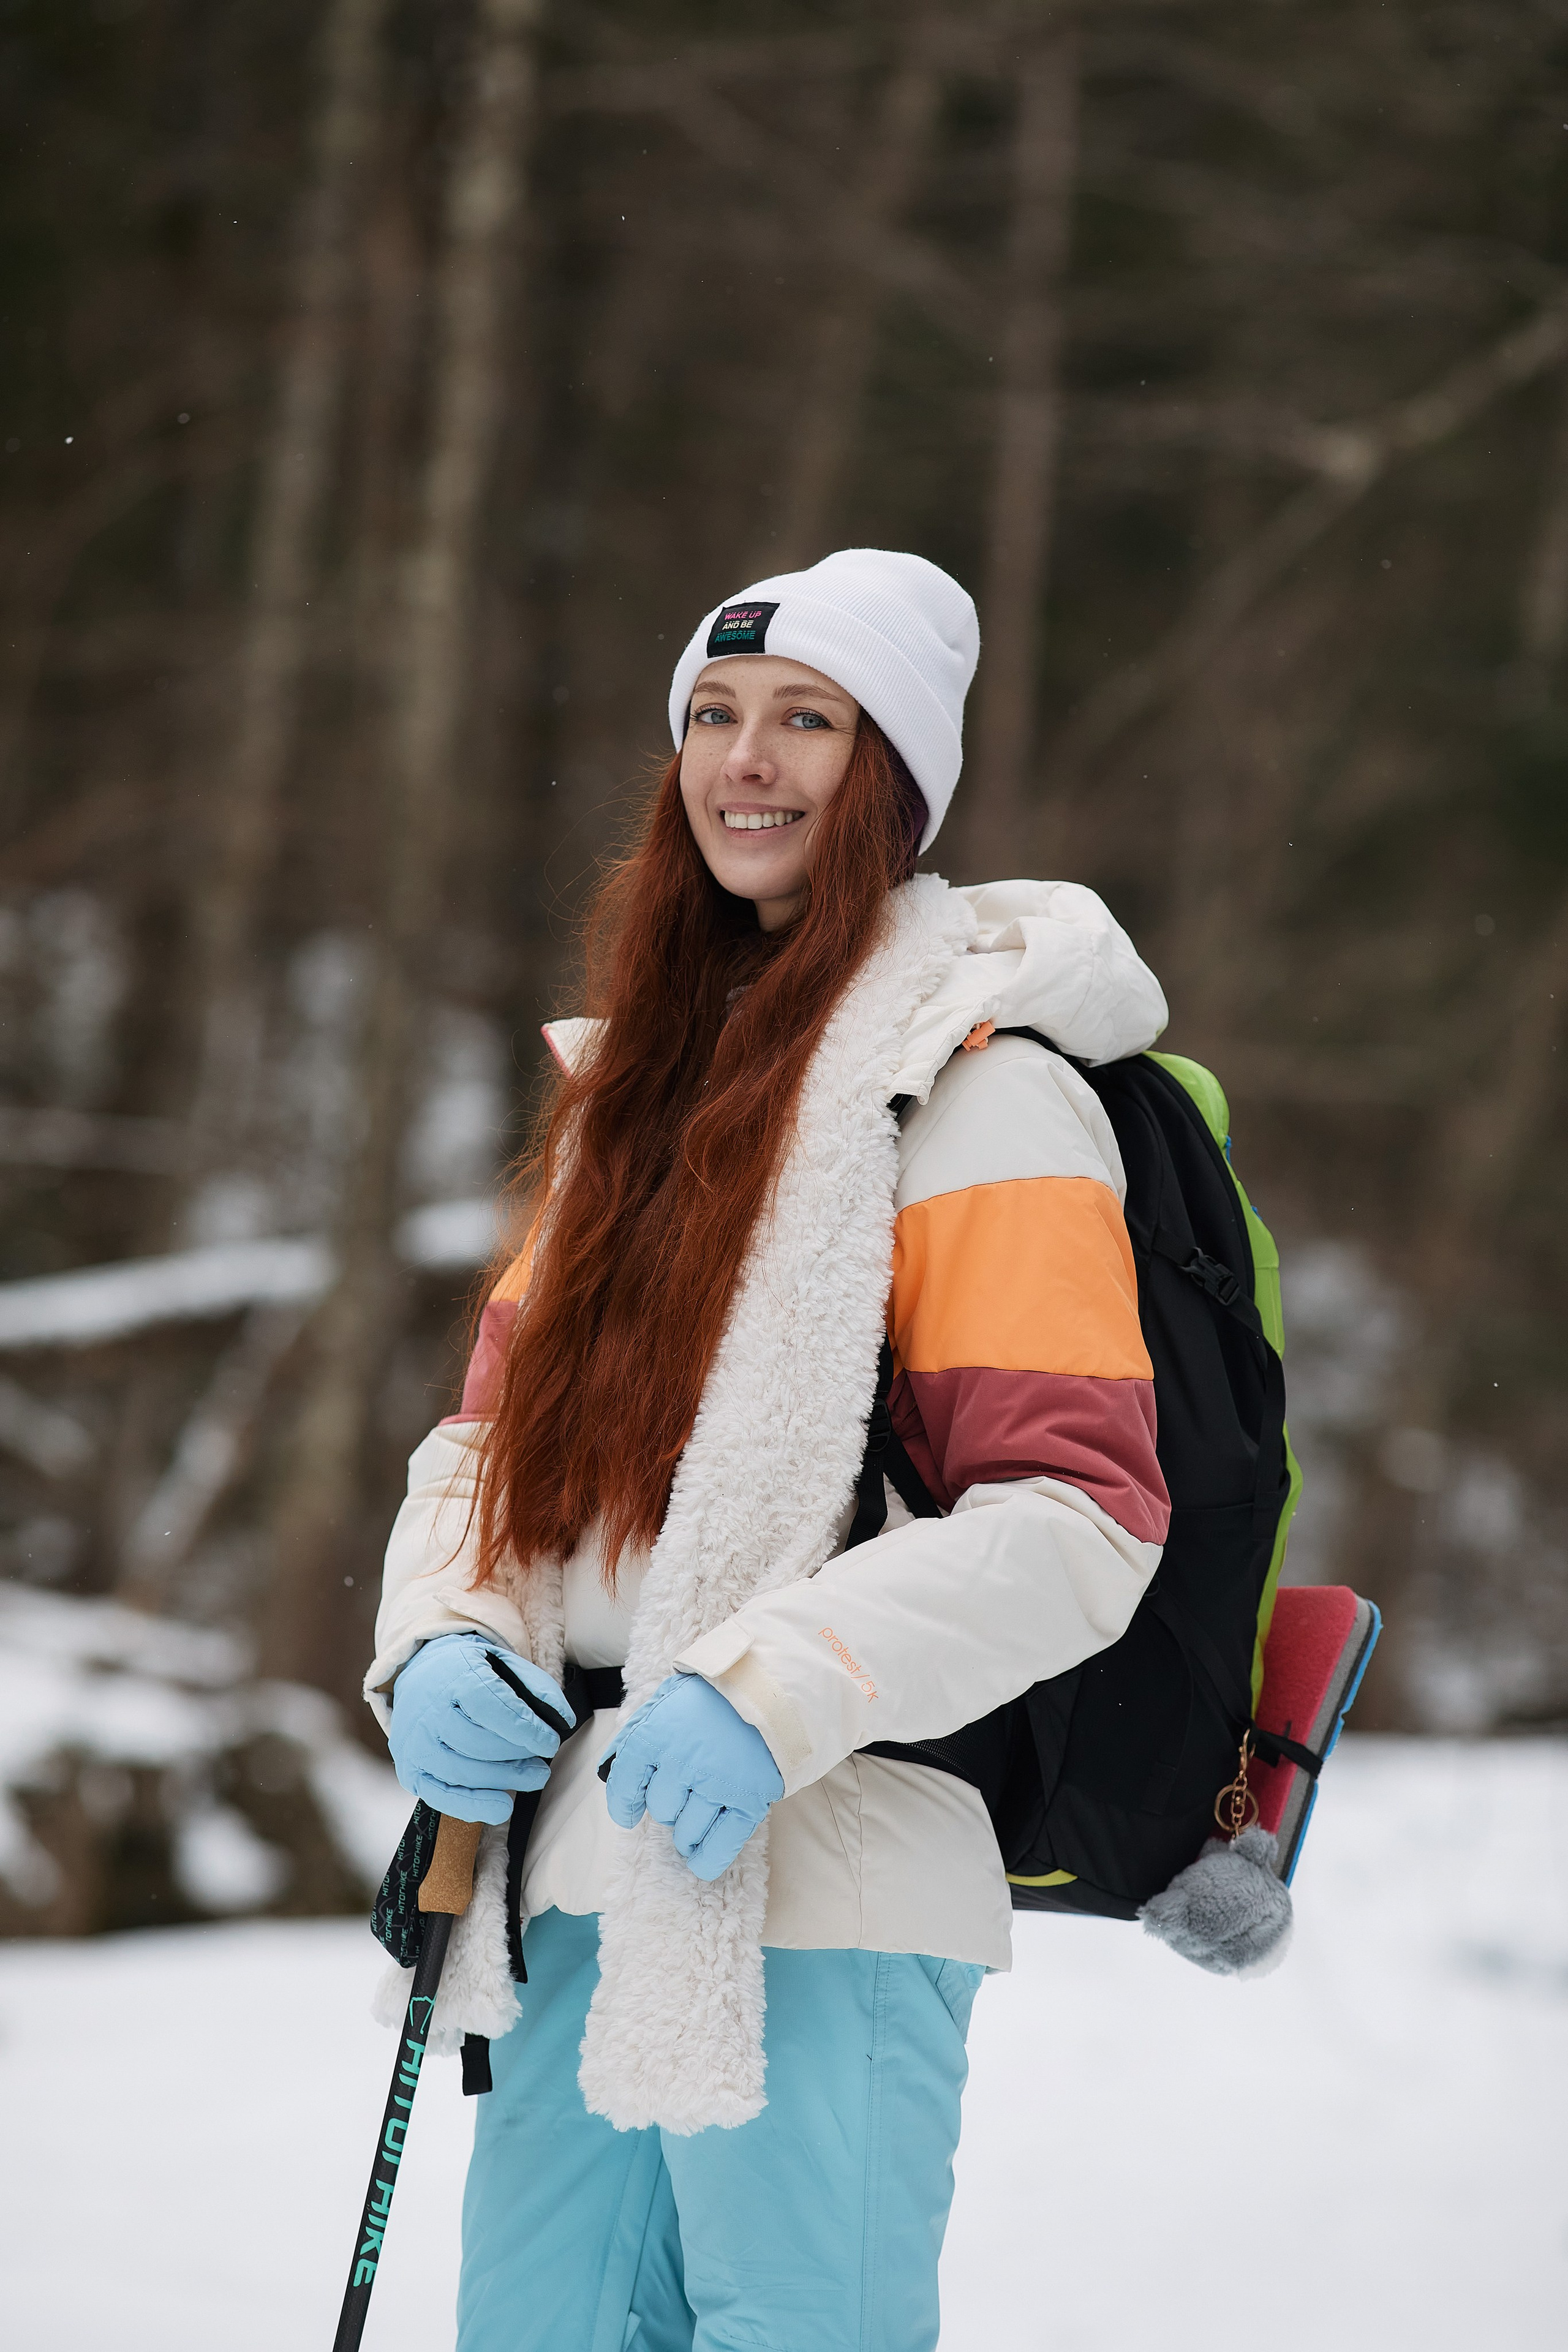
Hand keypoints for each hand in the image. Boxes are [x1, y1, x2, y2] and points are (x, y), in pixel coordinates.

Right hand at [388, 1633, 573, 1824]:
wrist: (422, 1676)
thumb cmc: (472, 1674)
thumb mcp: (505, 1665)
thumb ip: (537, 1688)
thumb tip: (563, 1720)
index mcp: (454, 1676)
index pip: (490, 1705)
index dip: (524, 1728)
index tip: (550, 1742)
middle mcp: (429, 1711)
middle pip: (476, 1742)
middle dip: (516, 1757)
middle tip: (542, 1765)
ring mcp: (416, 1744)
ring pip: (461, 1771)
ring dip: (503, 1781)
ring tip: (533, 1778)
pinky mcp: (411, 1771)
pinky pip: (441, 1796)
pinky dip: (474, 1805)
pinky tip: (502, 1805)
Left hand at [601, 1673, 783, 1880]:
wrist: (771, 1687)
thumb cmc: (714, 1695)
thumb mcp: (666, 1701)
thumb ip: (636, 1735)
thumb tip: (609, 1772)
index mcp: (657, 1733)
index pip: (625, 1783)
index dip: (623, 1804)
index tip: (627, 1813)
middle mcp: (684, 1761)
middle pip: (661, 1809)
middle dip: (668, 1805)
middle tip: (684, 1789)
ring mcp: (718, 1783)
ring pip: (686, 1832)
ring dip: (686, 1831)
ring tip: (695, 1817)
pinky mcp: (749, 1800)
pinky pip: (720, 1847)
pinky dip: (706, 1859)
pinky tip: (699, 1858)